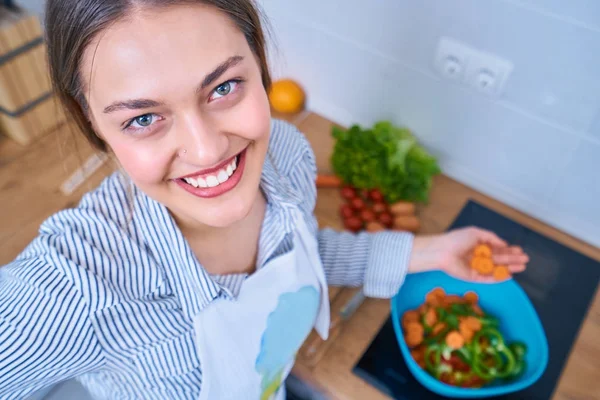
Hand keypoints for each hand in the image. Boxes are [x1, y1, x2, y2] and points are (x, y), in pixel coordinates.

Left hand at [408, 226, 528, 281]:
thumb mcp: (476, 233)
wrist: (442, 251)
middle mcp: (479, 257)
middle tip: (525, 260)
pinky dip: (498, 278)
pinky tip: (509, 275)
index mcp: (479, 246)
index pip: (497, 249)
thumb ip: (491, 238)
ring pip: (496, 269)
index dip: (509, 250)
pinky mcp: (473, 278)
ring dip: (509, 268)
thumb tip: (504, 244)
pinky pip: (488, 279)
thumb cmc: (457, 239)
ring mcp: (477, 268)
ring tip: (522, 267)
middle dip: (512, 259)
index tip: (520, 251)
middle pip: (499, 260)